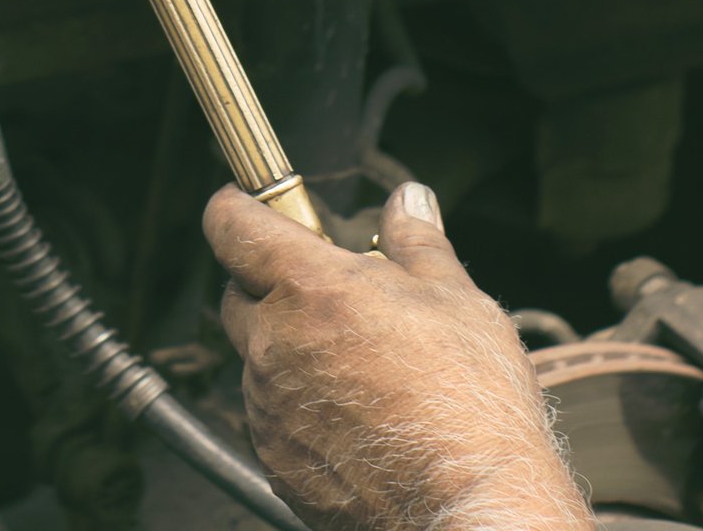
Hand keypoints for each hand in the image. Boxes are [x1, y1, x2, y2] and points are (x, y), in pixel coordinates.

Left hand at [202, 182, 592, 530]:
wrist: (470, 505)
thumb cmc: (471, 404)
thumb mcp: (458, 302)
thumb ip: (419, 243)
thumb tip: (411, 202)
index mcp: (308, 289)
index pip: (231, 225)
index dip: (236, 208)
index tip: (249, 205)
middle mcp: (271, 343)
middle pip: (239, 293)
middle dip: (272, 285)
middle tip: (332, 296)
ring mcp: (266, 404)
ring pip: (259, 358)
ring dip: (292, 351)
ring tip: (364, 370)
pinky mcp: (274, 457)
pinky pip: (272, 414)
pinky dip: (300, 406)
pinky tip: (357, 417)